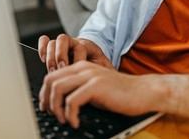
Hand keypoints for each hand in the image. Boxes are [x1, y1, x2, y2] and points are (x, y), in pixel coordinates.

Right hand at [38, 34, 113, 71]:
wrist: (93, 57)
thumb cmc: (98, 65)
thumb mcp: (105, 67)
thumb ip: (108, 72)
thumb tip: (114, 79)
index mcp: (87, 46)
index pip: (80, 47)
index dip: (76, 59)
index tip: (76, 70)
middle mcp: (74, 43)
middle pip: (63, 39)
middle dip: (60, 56)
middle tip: (62, 69)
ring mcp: (63, 45)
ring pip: (53, 41)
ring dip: (50, 56)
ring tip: (52, 70)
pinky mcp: (54, 48)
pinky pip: (45, 41)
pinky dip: (42, 48)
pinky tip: (42, 59)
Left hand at [39, 61, 155, 127]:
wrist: (143, 92)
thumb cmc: (121, 94)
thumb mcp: (95, 89)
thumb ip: (78, 89)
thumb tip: (59, 103)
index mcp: (81, 67)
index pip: (52, 76)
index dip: (45, 93)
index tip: (47, 108)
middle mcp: (83, 68)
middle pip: (51, 80)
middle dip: (46, 100)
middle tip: (51, 115)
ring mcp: (90, 75)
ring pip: (58, 88)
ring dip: (56, 108)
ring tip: (63, 119)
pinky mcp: (96, 86)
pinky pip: (72, 100)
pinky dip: (70, 114)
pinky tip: (76, 122)